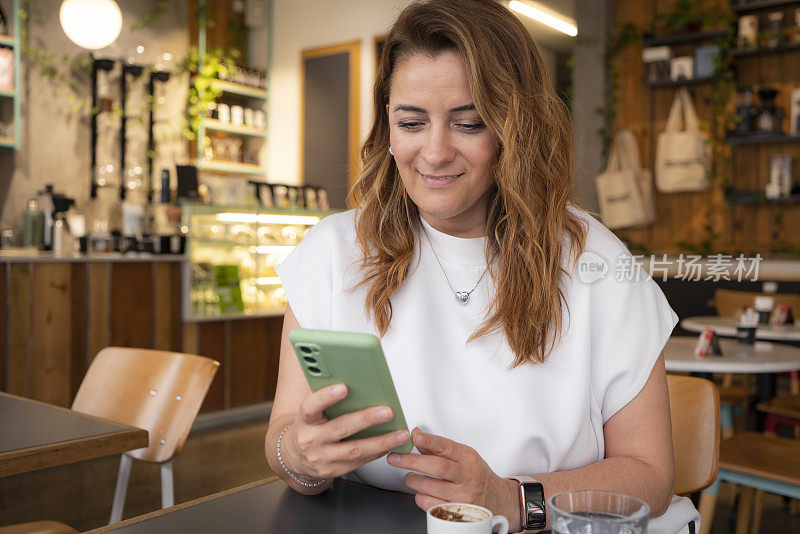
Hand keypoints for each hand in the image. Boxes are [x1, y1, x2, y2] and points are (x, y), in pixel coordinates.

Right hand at [282, 383, 410, 481]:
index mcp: (305, 419)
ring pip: (354, 450)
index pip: (312, 406)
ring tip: (401, 433)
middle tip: (388, 411)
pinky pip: (359, 462)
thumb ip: (328, 399)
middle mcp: (310, 439)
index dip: (326, 396)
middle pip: (340, 428)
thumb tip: (358, 383)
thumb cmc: (310, 426)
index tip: (344, 387)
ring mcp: (321, 458)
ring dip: (381, 441)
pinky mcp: (332, 471)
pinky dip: (377, 452)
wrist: (294, 457)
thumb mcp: (312, 411)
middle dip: (366, 419)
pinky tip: (391, 444)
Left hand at [386, 428, 520, 529]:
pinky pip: (430, 505)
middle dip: (411, 461)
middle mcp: (466, 476)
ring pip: (430, 487)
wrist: (497, 499)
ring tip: (409, 476)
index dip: (428, 440)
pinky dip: (420, 497)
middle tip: (395, 457)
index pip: (446, 446)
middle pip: (436, 467)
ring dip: (413, 480)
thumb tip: (416, 435)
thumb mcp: (463, 456)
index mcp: (467, 458)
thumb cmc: (476, 475)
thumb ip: (439, 447)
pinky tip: (421, 492)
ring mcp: (462, 496)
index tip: (413, 436)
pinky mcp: (456, 512)